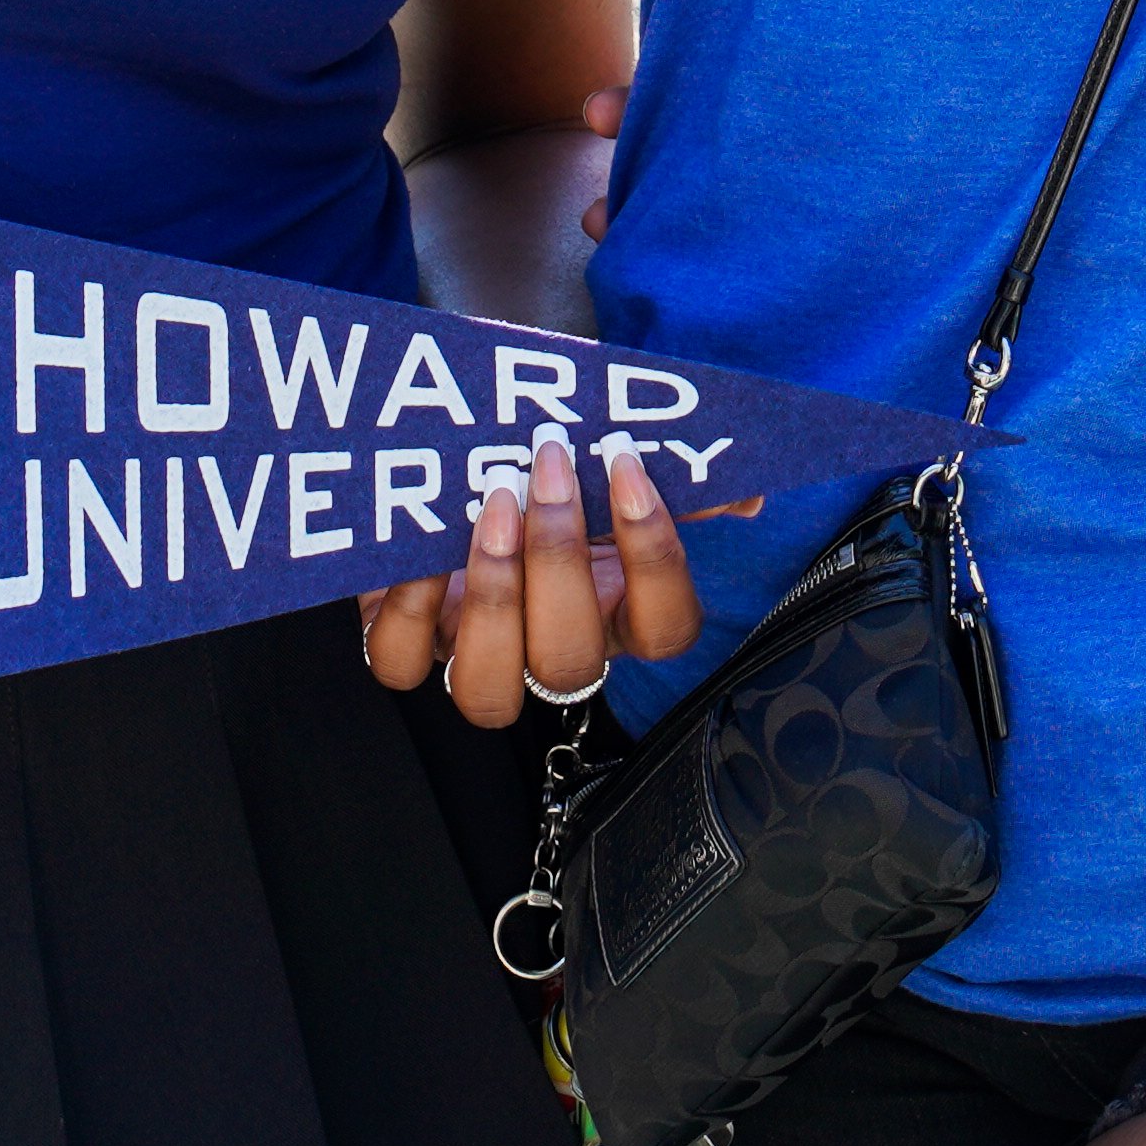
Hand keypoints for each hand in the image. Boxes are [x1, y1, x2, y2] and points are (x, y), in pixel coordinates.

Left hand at [359, 426, 702, 730]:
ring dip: (495, 596)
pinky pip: (401, 663)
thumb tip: (744, 496)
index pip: (665, 628)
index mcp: (614, 612)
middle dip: (560, 561)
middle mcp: (547, 648)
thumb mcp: (600, 460)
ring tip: (492, 504)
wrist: (445, 452)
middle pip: (569, 661)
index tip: (626, 465)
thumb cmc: (535, 459)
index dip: (654, 557)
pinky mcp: (405, 645)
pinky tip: (417, 545)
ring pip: (486, 694)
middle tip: (549, 465)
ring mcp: (473, 655)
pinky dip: (409, 607)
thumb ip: (672, 475)